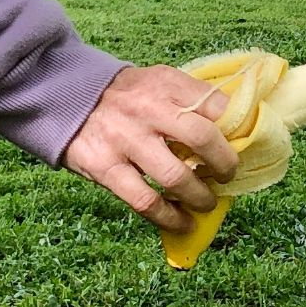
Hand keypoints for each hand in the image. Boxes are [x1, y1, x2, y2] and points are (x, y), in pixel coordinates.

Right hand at [62, 65, 238, 231]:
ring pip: (176, 177)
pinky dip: (170, 218)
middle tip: (227, 176)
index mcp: (166, 84)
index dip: (238, 131)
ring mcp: (124, 138)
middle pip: (203, 139)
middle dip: (224, 164)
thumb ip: (190, 103)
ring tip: (206, 203)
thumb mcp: (157, 84)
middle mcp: (147, 108)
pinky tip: (182, 222)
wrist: (62, 96)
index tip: (244, 147)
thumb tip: (234, 136)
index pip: (218, 106)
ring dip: (200, 197)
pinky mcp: (104, 166)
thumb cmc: (125, 97)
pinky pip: (146, 202)